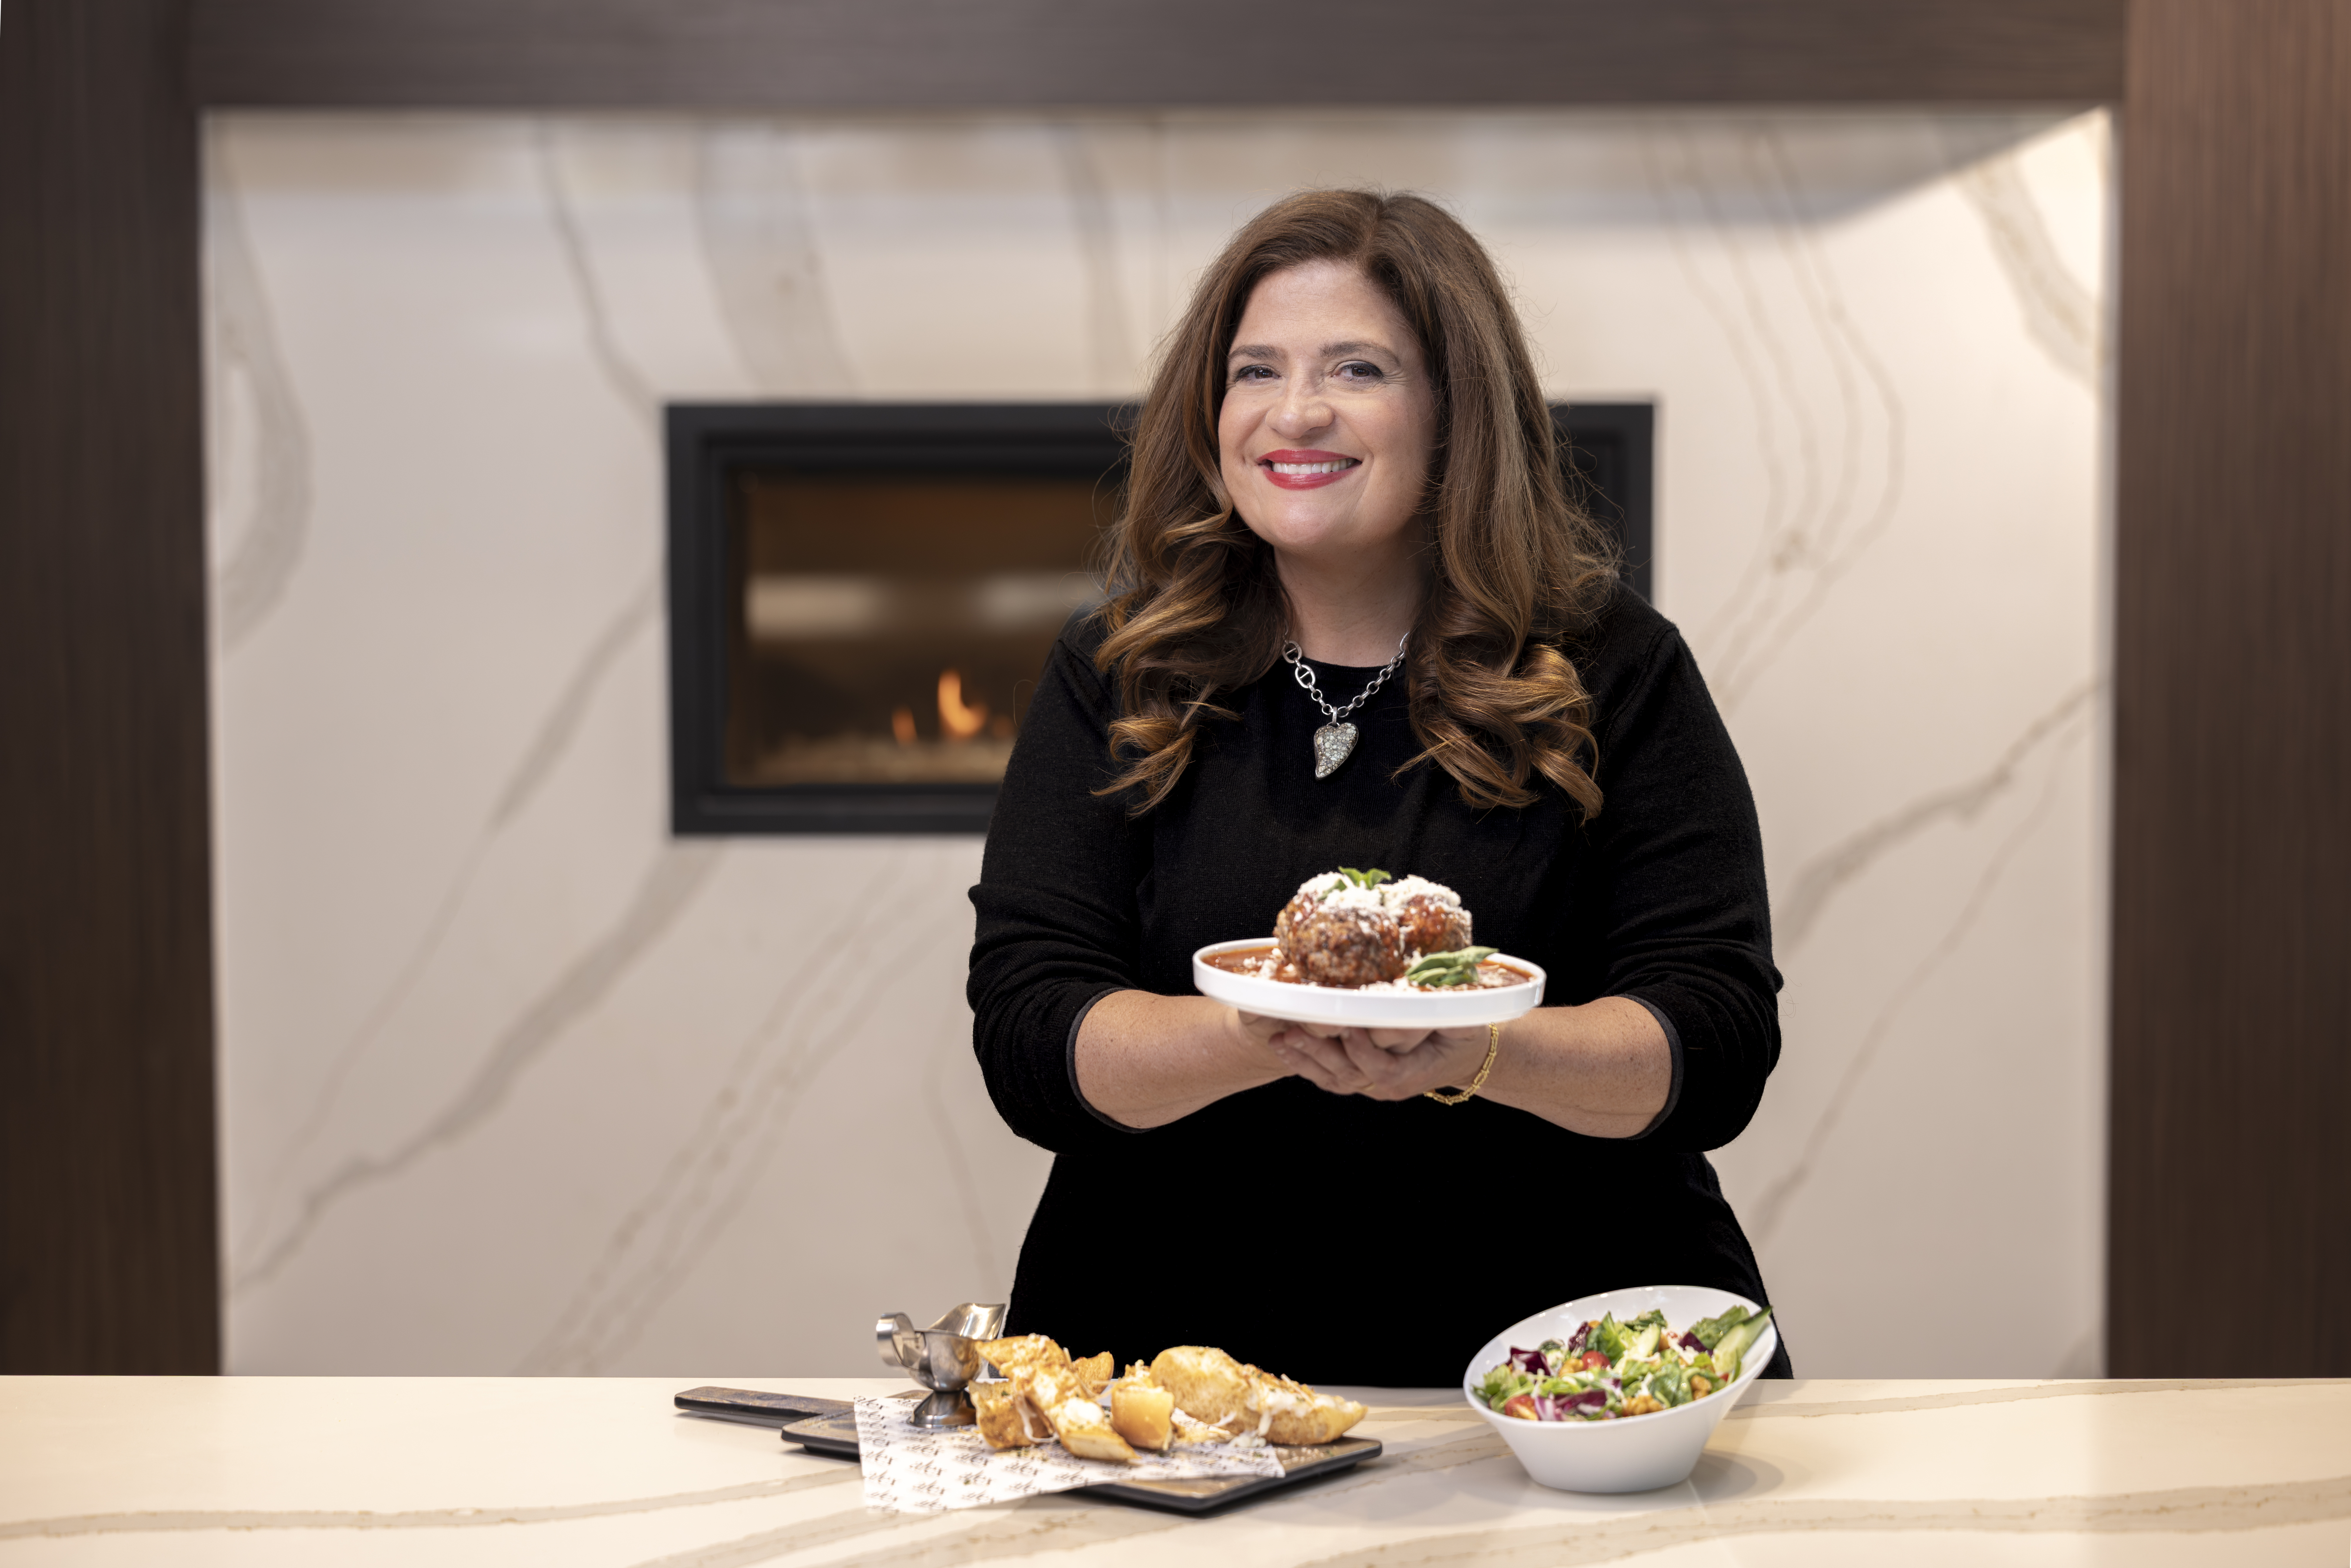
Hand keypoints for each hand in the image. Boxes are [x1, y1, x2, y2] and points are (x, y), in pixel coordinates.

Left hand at [1259, 1017, 1493, 1101]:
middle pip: (1349, 1074)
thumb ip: (1443, 1011)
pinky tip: (1284, 1047)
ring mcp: (1373, 1086)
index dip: (1363, 1050)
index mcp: (1415, 1072)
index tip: (1347, 1027)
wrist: (1463, 1055)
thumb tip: (1426, 992)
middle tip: (1294, 1030)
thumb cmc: (1462, 1033)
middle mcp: (1390, 1085)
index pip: (1383, 1068)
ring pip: (1334, 1079)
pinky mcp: (1361, 1080)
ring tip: (1281, 1037)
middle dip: (1319, 1052)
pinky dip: (1304, 1064)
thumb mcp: (1464, 1022)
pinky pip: (1329, 1078)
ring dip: (1304, 1058)